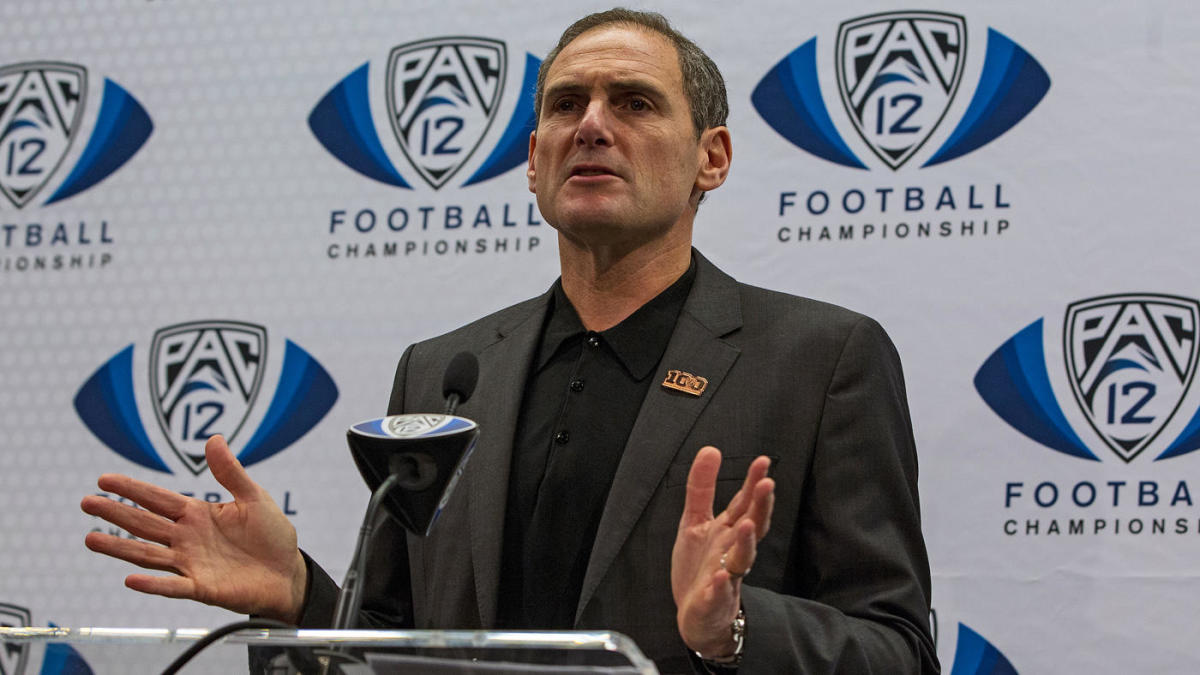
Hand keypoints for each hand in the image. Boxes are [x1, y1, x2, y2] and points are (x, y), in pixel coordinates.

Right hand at [80, 435, 307, 622]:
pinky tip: (132, 580)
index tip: (103, 480)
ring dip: (120, 548)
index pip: (158, 499)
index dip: (132, 489)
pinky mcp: (202, 588)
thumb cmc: (271, 535)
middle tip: (86, 502)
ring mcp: (191, 564)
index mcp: (197, 514)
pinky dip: (154, 584)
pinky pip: (174, 586)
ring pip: (148, 555)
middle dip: (116, 513)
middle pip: (144, 524)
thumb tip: (213, 439)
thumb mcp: (254, 497)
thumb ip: (230, 472)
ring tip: (91, 539)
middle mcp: (187, 538)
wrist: (288, 573)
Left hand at [671, 446, 773, 657]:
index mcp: (729, 531)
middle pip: (753, 526)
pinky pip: (720, 593)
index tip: (763, 461)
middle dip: (760, 506)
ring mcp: (727, 575)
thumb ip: (702, 488)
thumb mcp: (695, 521)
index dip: (754, 482)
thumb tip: (711, 450)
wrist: (697, 614)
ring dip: (747, 542)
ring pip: (743, 558)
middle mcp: (733, 550)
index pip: (745, 503)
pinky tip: (721, 577)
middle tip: (767, 485)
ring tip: (748, 524)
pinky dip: (722, 586)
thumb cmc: (700, 566)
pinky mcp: (714, 600)